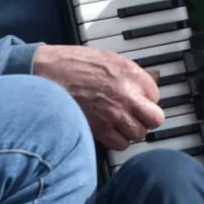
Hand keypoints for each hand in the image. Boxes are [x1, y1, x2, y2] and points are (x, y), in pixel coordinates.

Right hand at [33, 44, 163, 149]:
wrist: (47, 73)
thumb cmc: (73, 63)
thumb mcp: (110, 59)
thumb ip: (130, 75)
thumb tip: (143, 86)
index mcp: (131, 74)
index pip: (156, 95)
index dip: (147, 98)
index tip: (139, 98)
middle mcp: (126, 95)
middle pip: (155, 118)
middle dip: (148, 118)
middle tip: (138, 115)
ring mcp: (113, 114)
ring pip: (139, 134)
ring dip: (132, 130)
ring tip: (121, 123)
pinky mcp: (98, 129)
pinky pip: (120, 143)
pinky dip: (117, 140)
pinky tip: (110, 130)